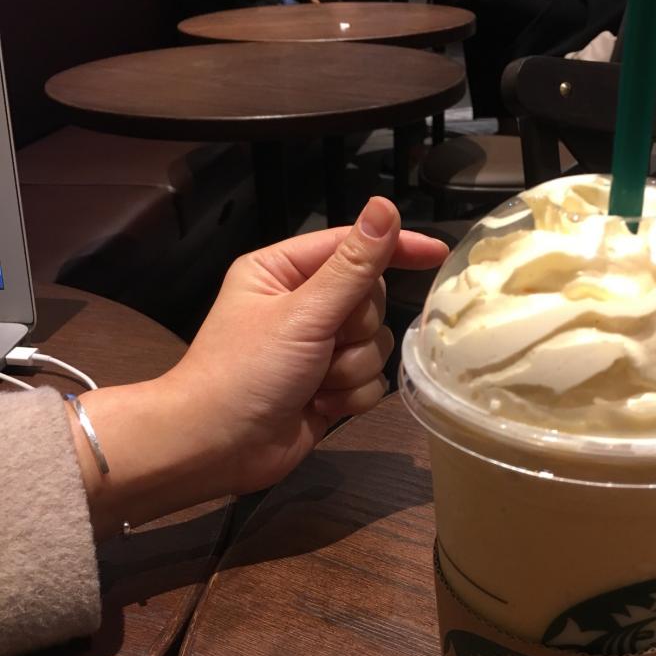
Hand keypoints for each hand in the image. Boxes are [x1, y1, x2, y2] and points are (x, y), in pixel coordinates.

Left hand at [69, 198, 448, 538]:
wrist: (217, 448)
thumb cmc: (245, 372)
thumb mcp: (303, 314)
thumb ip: (353, 266)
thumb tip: (385, 207)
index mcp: (282, 271)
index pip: (352, 246)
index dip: (395, 248)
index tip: (438, 254)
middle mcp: (302, 304)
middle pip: (370, 301)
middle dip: (356, 331)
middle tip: (326, 346)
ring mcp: (317, 349)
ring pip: (375, 345)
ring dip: (351, 369)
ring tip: (316, 385)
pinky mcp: (329, 387)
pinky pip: (371, 380)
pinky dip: (350, 396)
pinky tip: (321, 407)